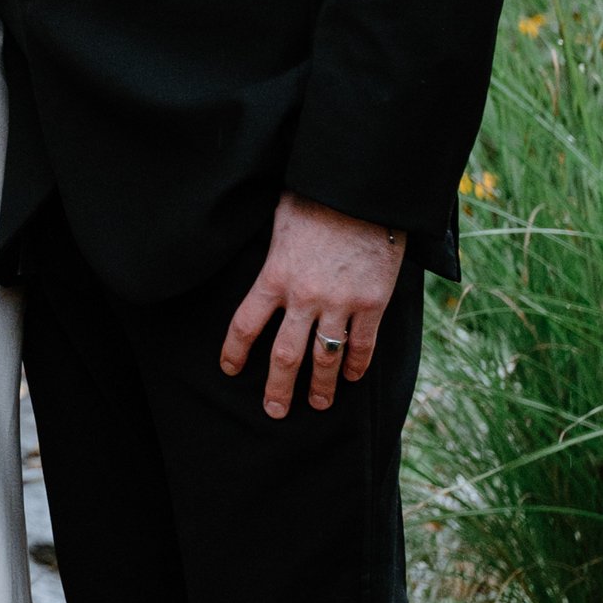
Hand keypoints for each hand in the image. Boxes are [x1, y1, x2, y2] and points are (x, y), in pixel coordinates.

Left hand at [220, 192, 405, 417]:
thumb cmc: (315, 198)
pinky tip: (354, 377)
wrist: (363, 190)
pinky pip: (363, 344)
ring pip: (325, 359)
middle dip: (278, 388)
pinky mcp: (372, 302)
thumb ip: (270, 251)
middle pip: (284, 356)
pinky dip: (358, 365)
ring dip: (321, 387)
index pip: (245, 325)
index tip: (230, 369)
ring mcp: (339, 302)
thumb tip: (260, 257)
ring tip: (319, 404)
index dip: (234, 352)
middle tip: (274, 411)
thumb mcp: (278, 220)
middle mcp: (303, 297)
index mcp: (274, 276)